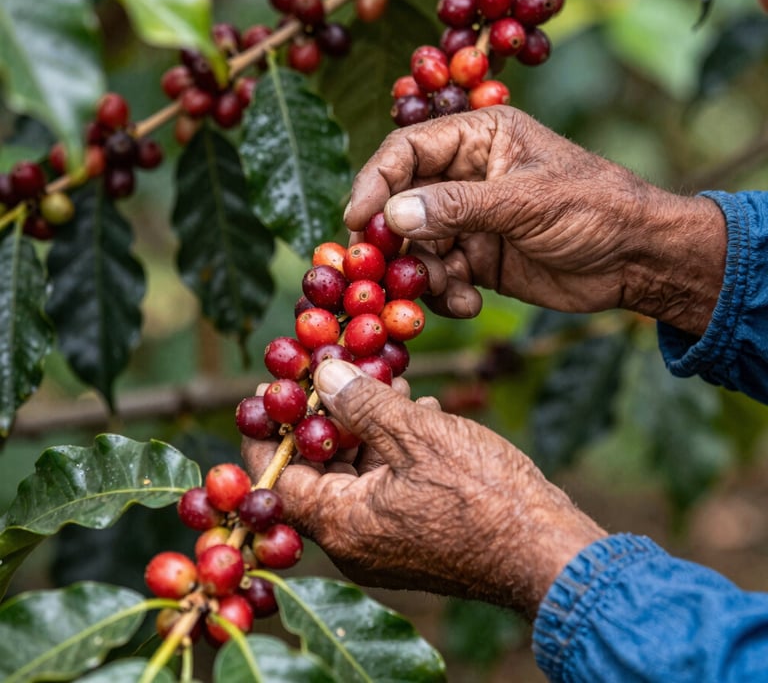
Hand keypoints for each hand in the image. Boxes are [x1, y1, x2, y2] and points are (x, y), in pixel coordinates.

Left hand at [242, 359, 605, 618]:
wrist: (547, 549)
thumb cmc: (483, 493)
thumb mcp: (416, 433)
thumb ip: (362, 402)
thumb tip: (323, 373)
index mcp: (342, 523)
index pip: (277, 479)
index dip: (272, 431)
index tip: (275, 390)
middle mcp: (354, 543)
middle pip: (318, 472)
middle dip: (329, 417)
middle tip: (339, 372)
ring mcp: (385, 544)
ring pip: (357, 475)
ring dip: (367, 426)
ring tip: (388, 381)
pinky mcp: (414, 538)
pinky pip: (386, 487)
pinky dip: (393, 449)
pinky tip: (419, 410)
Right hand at [345, 106, 725, 334]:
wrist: (637, 260)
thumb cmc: (595, 209)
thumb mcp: (528, 202)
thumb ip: (459, 206)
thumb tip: (393, 214)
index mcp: (479, 138)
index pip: (407, 150)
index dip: (376, 181)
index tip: (356, 220)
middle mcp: (466, 175)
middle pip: (402, 201)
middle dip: (393, 238)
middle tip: (380, 270)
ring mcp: (469, 219)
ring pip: (416, 244)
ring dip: (421, 273)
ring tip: (447, 290)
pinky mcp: (475, 258)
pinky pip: (439, 275)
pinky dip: (444, 294)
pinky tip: (469, 304)